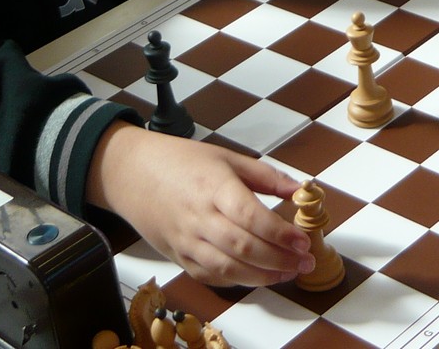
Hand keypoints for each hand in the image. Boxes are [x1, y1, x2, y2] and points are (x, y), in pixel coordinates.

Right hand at [88, 124, 312, 287]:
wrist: (133, 174)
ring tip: (289, 273)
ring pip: (228, 268)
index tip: (302, 239)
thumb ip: (265, 176)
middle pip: (243, 247)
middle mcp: (199, 217)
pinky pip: (211, 276)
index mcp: (214, 186)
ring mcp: (187, 240)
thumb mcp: (227, 157)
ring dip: (263, 276)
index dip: (279, 232)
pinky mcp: (179, 257)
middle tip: (305, 261)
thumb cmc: (181, 162)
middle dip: (279, 259)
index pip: (250, 216)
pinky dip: (237, 280)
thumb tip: (299, 190)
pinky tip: (258, 276)